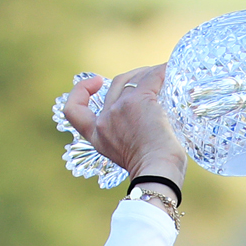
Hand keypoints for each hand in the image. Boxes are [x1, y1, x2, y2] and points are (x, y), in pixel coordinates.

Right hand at [62, 66, 187, 184]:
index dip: (81, 91)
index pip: (73, 109)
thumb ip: (127, 138)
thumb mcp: (128, 155)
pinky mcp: (139, 101)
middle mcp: (104, 120)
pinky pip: (152, 78)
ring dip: (148, 74)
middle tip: (150, 79)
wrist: (159, 174)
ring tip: (166, 77)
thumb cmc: (153, 171)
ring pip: (132, 79)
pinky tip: (172, 71)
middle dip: (131, 78)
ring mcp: (120, 109)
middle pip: (115, 85)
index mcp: (97, 136)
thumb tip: (146, 128)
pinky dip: (162, 72)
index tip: (96, 82)